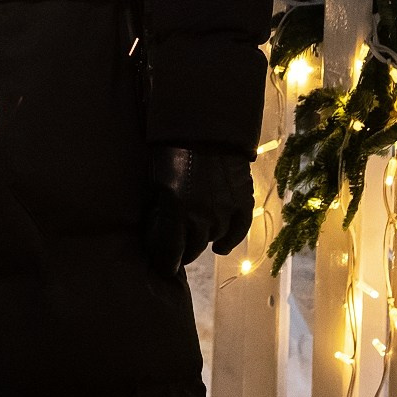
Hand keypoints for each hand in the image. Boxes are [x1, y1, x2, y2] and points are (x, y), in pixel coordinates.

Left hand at [142, 145, 255, 278]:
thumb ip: (157, 213)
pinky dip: (229, 241)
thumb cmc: (170, 152)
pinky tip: (220, 248)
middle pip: (192, 249)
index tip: (162, 268)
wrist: (205, 128)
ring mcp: (225, 211)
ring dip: (203, 240)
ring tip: (195, 237)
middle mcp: (202, 216)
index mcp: (176, 211)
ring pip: (213, 239)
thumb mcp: (155, 184)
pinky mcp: (243, 203)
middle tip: (177, 250)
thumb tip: (154, 238)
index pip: (170, 252)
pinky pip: (238, 232)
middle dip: (182, 251)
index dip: (165, 263)